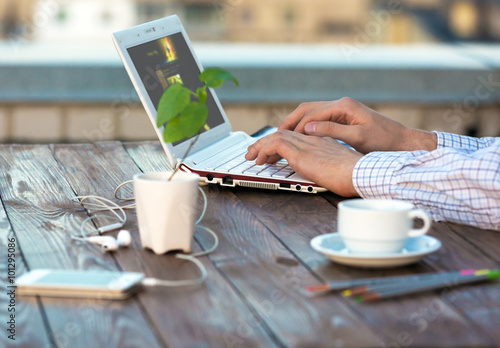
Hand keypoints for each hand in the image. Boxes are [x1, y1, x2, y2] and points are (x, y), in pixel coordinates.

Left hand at [245, 130, 362, 196]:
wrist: (361, 173)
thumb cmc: (355, 175)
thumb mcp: (340, 167)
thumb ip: (329, 166)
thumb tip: (323, 173)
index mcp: (322, 142)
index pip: (295, 136)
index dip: (280, 142)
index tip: (270, 153)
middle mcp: (312, 140)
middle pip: (283, 133)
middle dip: (265, 142)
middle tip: (253, 152)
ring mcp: (306, 145)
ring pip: (276, 137)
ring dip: (260, 146)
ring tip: (250, 156)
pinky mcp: (300, 153)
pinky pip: (275, 145)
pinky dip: (263, 150)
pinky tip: (259, 160)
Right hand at [279, 97, 436, 152]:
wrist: (403, 141)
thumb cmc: (384, 141)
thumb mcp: (357, 137)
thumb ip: (332, 131)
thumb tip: (307, 129)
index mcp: (343, 106)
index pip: (311, 113)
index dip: (295, 127)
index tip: (282, 138)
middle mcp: (341, 104)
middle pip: (307, 108)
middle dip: (290, 121)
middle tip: (275, 134)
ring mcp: (342, 109)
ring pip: (312, 112)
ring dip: (296, 123)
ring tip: (283, 135)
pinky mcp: (344, 117)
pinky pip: (319, 118)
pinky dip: (306, 125)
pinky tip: (300, 136)